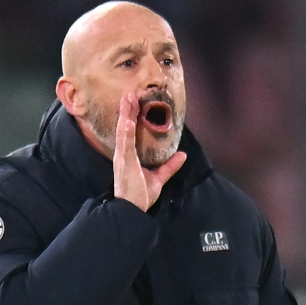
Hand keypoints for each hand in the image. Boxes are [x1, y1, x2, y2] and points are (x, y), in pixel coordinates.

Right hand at [112, 93, 186, 211]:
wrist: (131, 211)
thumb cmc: (140, 196)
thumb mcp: (158, 178)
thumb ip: (169, 167)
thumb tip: (183, 155)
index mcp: (129, 156)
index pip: (131, 132)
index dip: (132, 117)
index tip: (134, 102)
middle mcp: (123, 154)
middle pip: (125, 128)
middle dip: (128, 111)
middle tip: (130, 93)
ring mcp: (122, 158)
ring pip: (124, 131)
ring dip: (126, 115)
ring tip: (128, 99)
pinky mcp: (123, 164)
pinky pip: (125, 145)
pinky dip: (126, 132)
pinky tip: (128, 121)